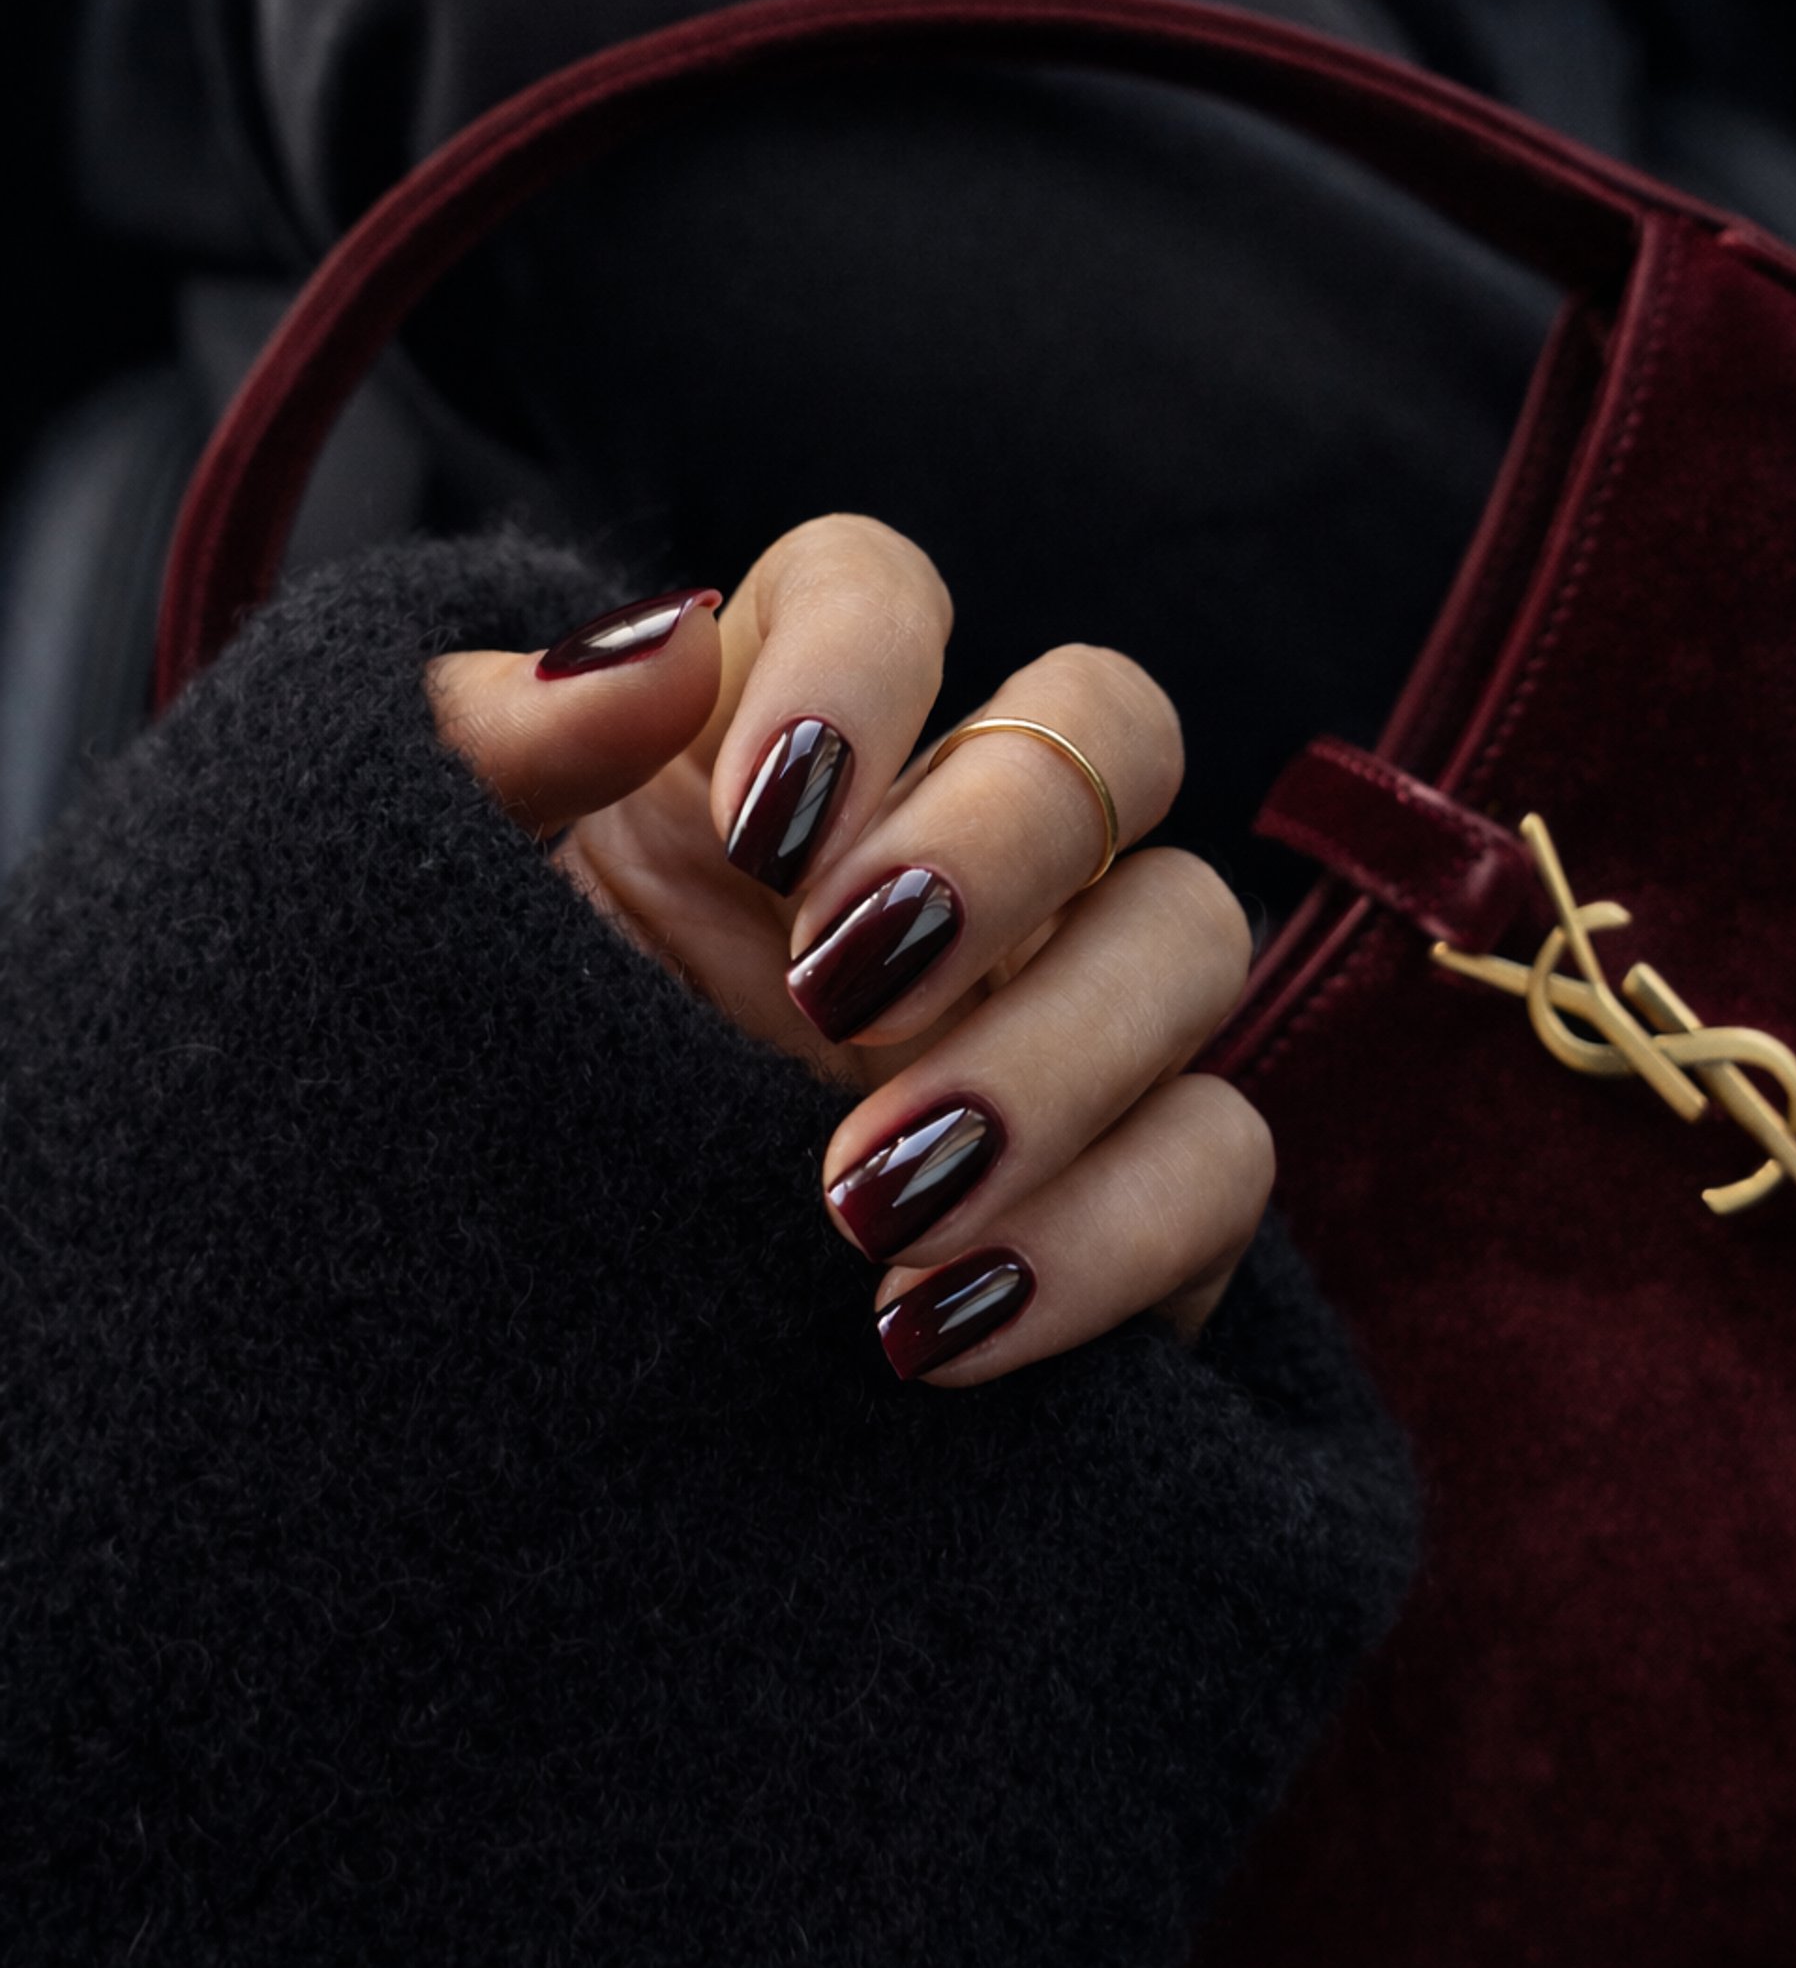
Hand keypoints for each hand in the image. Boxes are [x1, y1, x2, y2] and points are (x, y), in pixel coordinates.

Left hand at [427, 516, 1271, 1381]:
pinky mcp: (1123, 1203)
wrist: (462, 1380)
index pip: (883, 588)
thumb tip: (664, 639)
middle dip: (1000, 843)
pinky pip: (1217, 1165)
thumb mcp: (408, 908)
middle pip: (1112, 723)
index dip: (862, 666)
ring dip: (1056, 1052)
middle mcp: (945, 856)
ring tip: (861, 1196)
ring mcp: (1055, 1023)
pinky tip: (928, 1322)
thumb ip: (496, 744)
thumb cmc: (434, 1094)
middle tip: (838, 988)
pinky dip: (1106, 1236)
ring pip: (1194, 937)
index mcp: (775, 751)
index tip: (761, 823)